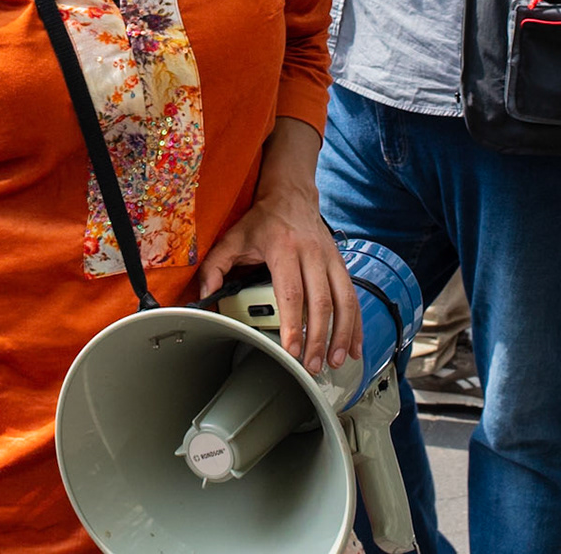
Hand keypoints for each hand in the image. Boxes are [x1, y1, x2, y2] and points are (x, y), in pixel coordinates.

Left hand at [198, 121, 361, 375]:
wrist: (291, 195)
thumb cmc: (262, 221)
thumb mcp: (233, 238)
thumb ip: (215, 266)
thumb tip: (204, 295)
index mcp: (284, 249)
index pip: (291, 292)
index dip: (292, 324)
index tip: (292, 350)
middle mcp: (312, 254)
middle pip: (320, 302)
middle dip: (318, 338)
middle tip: (313, 366)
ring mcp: (330, 259)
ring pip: (343, 301)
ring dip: (342, 334)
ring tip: (335, 361)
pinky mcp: (341, 264)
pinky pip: (353, 296)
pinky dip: (356, 323)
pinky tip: (354, 346)